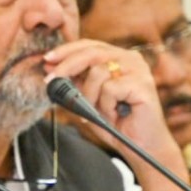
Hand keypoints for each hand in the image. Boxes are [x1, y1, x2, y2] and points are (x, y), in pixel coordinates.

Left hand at [43, 39, 181, 167]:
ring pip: (98, 72)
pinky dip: (105, 105)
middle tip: (50, 80)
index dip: (66, 51)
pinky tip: (115, 114)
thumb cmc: (115, 123)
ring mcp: (139, 70)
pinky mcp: (143, 84)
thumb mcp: (87, 99)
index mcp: (118, 57)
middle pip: (91, 53)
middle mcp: (131, 59)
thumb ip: (74, 82)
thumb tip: (50, 66)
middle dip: (66, 66)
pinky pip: (110, 89)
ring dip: (90, 96)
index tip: (46, 59)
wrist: (139, 146)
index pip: (89, 45)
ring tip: (97, 111)